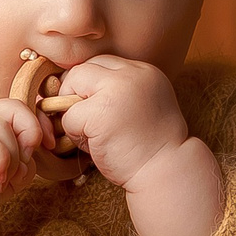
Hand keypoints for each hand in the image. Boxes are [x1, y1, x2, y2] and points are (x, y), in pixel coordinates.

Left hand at [40, 56, 189, 189]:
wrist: (167, 172)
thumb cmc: (151, 147)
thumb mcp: (141, 106)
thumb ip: (116, 90)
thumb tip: (73, 86)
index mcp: (144, 71)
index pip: (101, 62)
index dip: (91, 86)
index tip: (98, 109)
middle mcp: (132, 73)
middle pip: (83, 69)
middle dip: (76, 94)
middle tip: (91, 122)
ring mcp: (116, 90)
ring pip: (71, 85)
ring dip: (75, 113)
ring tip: (96, 134)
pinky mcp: (100, 112)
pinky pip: (69, 117)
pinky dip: (75, 134)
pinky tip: (97, 145)